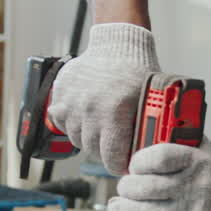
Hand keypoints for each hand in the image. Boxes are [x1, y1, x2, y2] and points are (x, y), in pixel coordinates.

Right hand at [48, 23, 160, 174]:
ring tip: (102, 129)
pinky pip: (62, 124)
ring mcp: (71, 103)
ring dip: (89, 139)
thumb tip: (151, 156)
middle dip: (105, 153)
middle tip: (115, 147)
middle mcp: (89, 109)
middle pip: (93, 151)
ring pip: (77, 139)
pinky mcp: (59, 96)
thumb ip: (149, 130)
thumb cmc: (137, 72)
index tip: (124, 165)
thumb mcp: (151, 100)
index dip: (119, 165)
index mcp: (114, 112)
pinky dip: (73, 125)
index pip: (112, 157)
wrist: (116, 44)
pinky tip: (87, 117)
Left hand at [108, 140, 210, 210]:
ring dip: (122, 208)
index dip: (138, 162)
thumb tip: (149, 127)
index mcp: (200, 161)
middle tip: (123, 186)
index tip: (133, 166)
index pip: (158, 157)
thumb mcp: (208, 153)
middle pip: (146, 187)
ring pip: (143, 210)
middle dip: (127, 187)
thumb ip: (182, 140)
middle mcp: (197, 187)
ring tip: (116, 204)